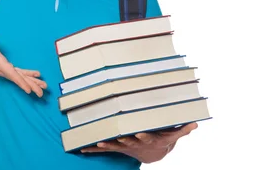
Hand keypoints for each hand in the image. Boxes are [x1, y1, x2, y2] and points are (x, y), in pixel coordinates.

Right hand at [0, 31, 46, 96]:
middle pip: (17, 78)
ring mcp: (2, 69)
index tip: (28, 89)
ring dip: (30, 83)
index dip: (20, 81)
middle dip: (29, 85)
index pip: (10, 72)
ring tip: (42, 88)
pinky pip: (16, 74)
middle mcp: (0, 68)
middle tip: (41, 92)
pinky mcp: (3, 68)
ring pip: (18, 78)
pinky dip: (26, 76)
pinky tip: (35, 77)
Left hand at [81, 123, 197, 162]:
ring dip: (106, 144)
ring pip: (114, 146)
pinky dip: (94, 147)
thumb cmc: (162, 138)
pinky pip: (104, 148)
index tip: (140, 134)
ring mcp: (125, 146)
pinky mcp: (117, 146)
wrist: (152, 153)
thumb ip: (182, 130)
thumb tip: (195, 124)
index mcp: (149, 139)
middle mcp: (136, 143)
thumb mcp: (173, 135)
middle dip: (122, 140)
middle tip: (115, 138)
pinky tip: (83, 147)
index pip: (146, 138)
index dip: (143, 136)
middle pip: (128, 142)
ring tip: (98, 142)